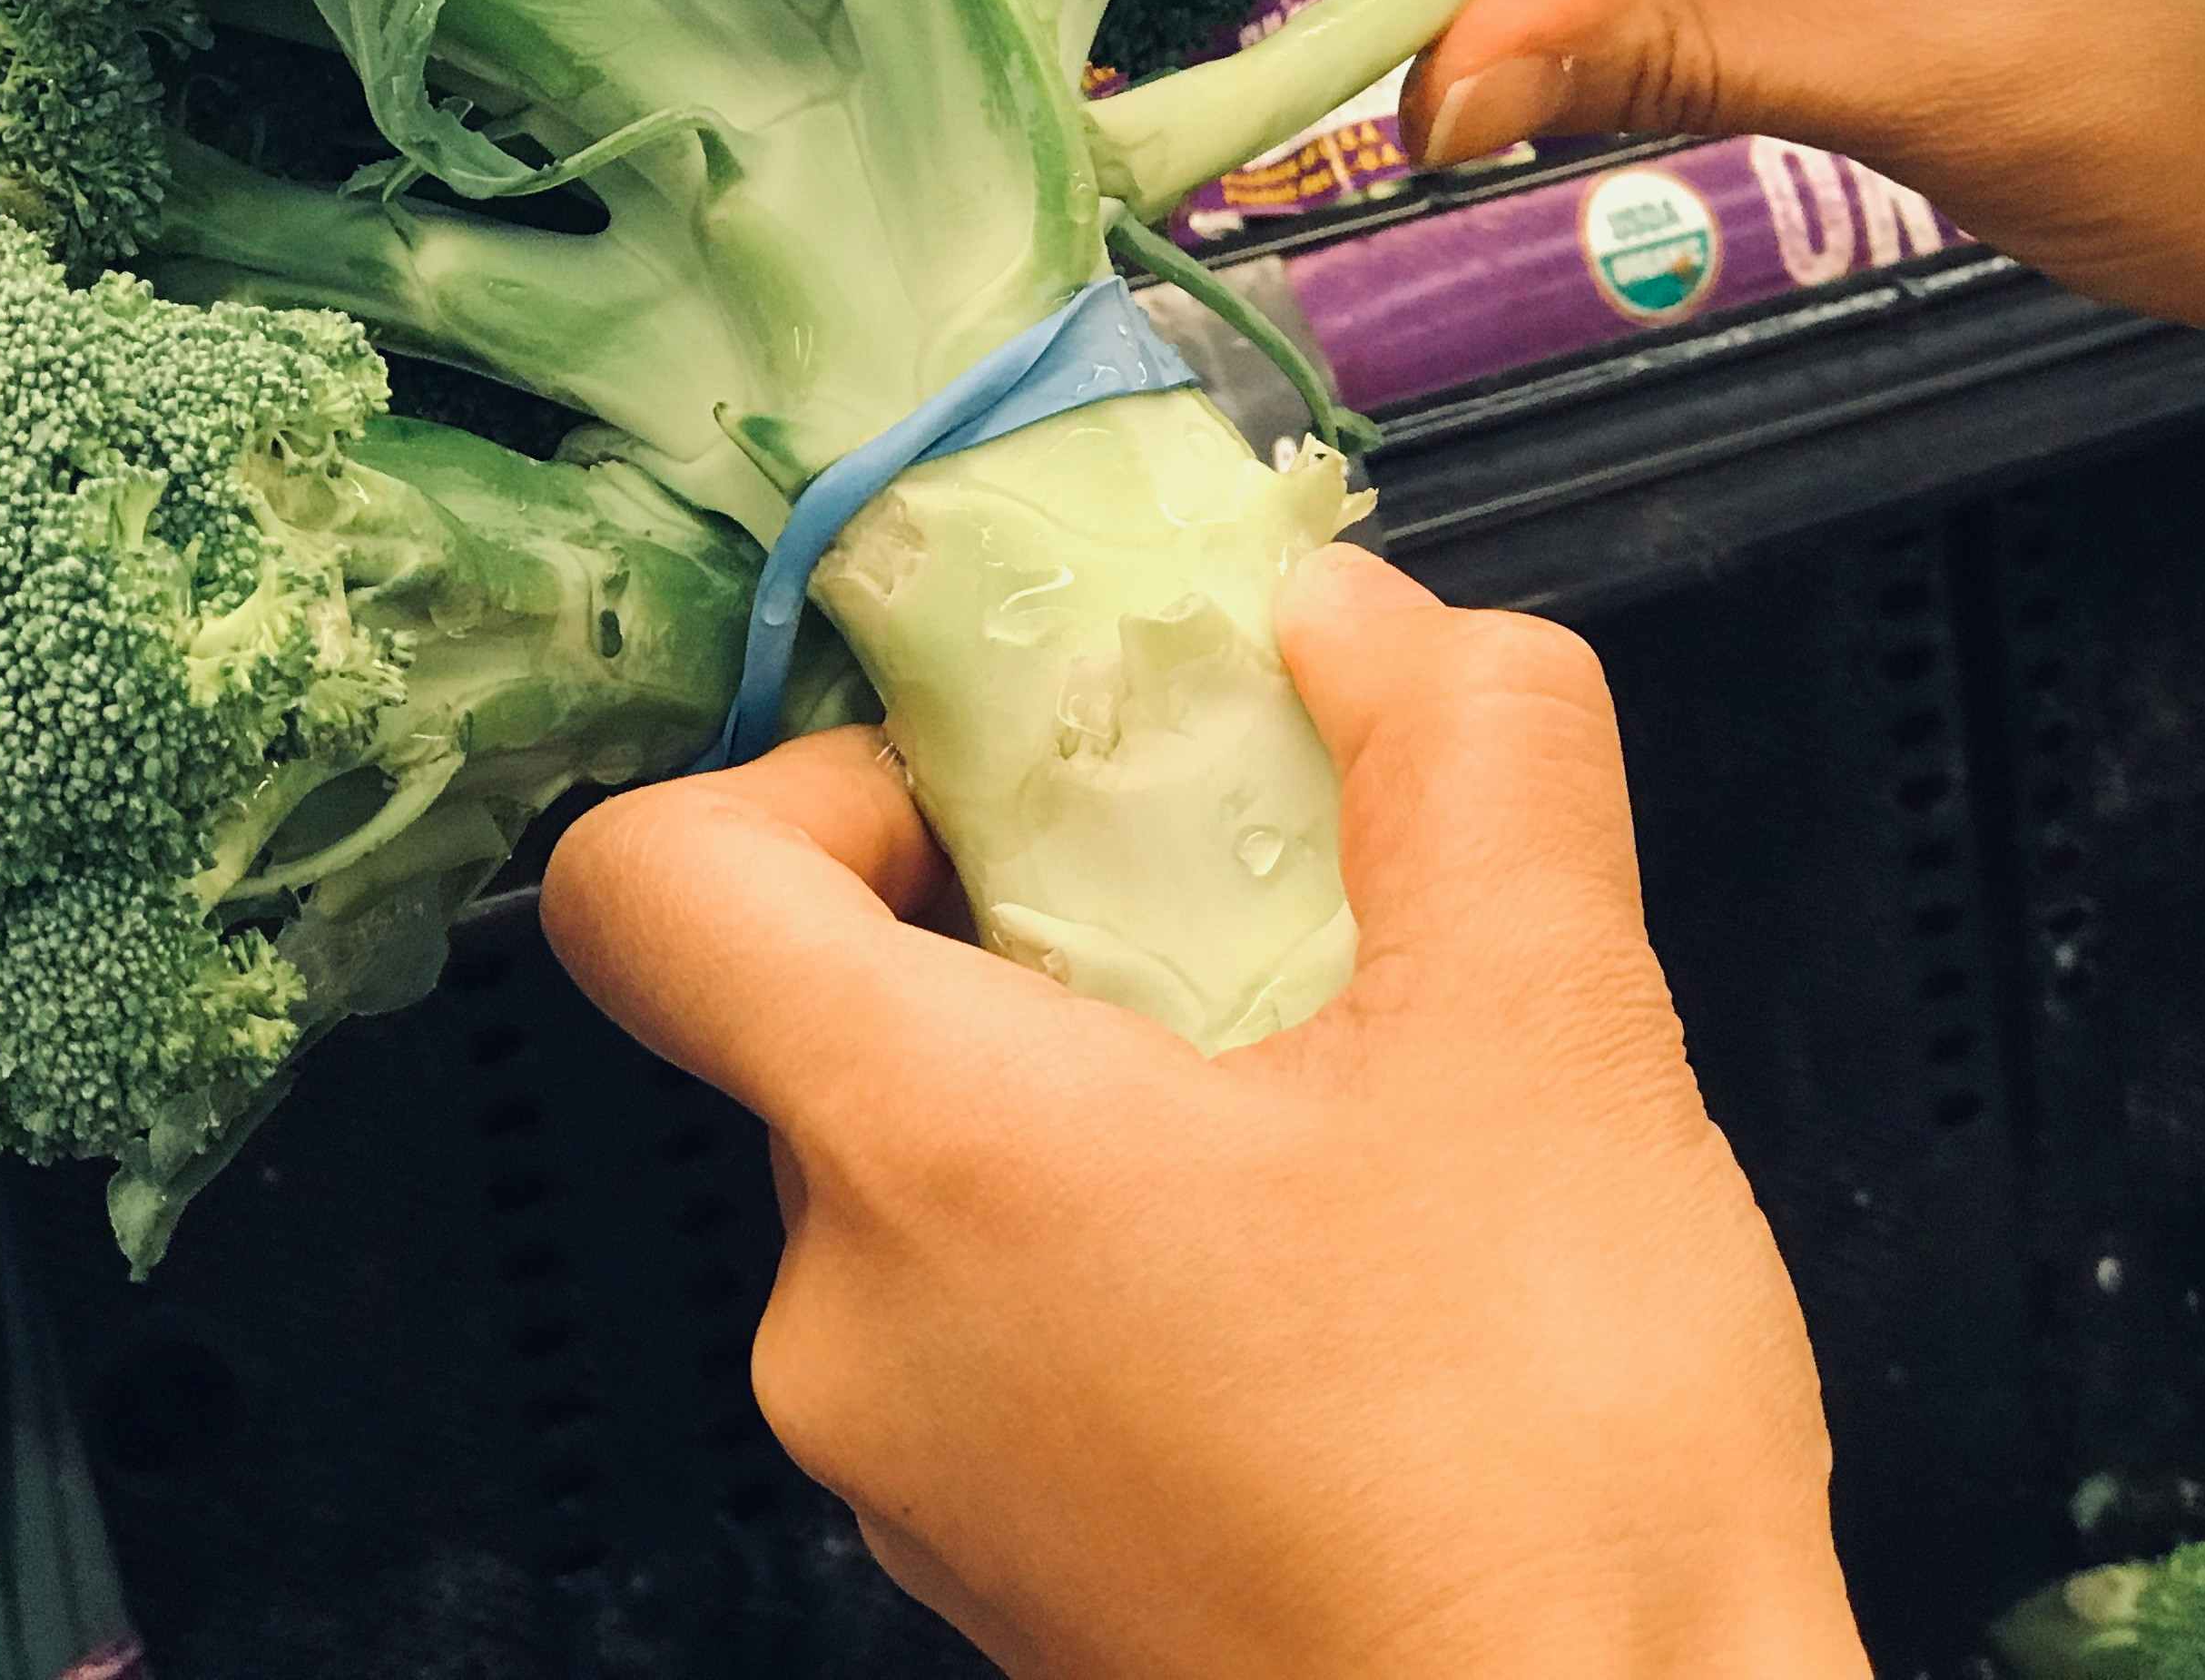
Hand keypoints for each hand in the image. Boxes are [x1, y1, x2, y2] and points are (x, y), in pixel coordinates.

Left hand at [543, 548, 1871, 1679]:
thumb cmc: (1546, 1481)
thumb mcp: (1558, 1032)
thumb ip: (1463, 758)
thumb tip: (1364, 627)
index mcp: (920, 1156)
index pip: (646, 890)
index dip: (800, 776)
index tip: (1000, 793)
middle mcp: (846, 1328)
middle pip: (819, 1023)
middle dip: (1024, 932)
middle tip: (1248, 937)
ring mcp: (902, 1479)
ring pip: (923, 1185)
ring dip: (1089, 1102)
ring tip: (1327, 1133)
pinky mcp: (992, 1577)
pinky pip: (984, 1336)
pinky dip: (1108, 1260)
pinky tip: (1324, 1299)